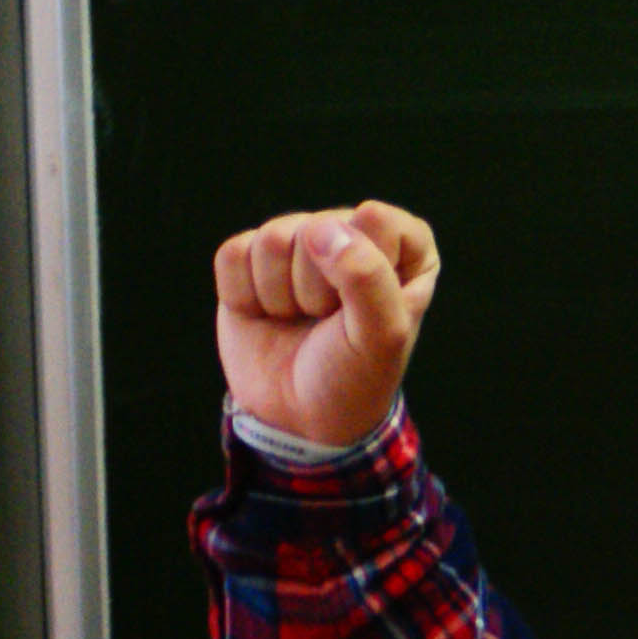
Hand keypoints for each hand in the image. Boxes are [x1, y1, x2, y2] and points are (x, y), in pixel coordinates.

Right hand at [212, 200, 440, 447]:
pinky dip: (245, 296)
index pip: (377, 220)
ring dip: (281, 296)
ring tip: (299, 320)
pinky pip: (234, 255)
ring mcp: (299, 244)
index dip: (364, 269)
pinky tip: (268, 316)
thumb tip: (321, 229)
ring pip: (272, 239)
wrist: (298, 417)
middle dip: (317, 289)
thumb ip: (366, 276)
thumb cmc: (353, 375)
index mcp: (403, 246)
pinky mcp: (251, 259)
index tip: (364, 312)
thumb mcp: (381, 337)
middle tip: (328, 323)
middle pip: (317, 229)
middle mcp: (351, 235)